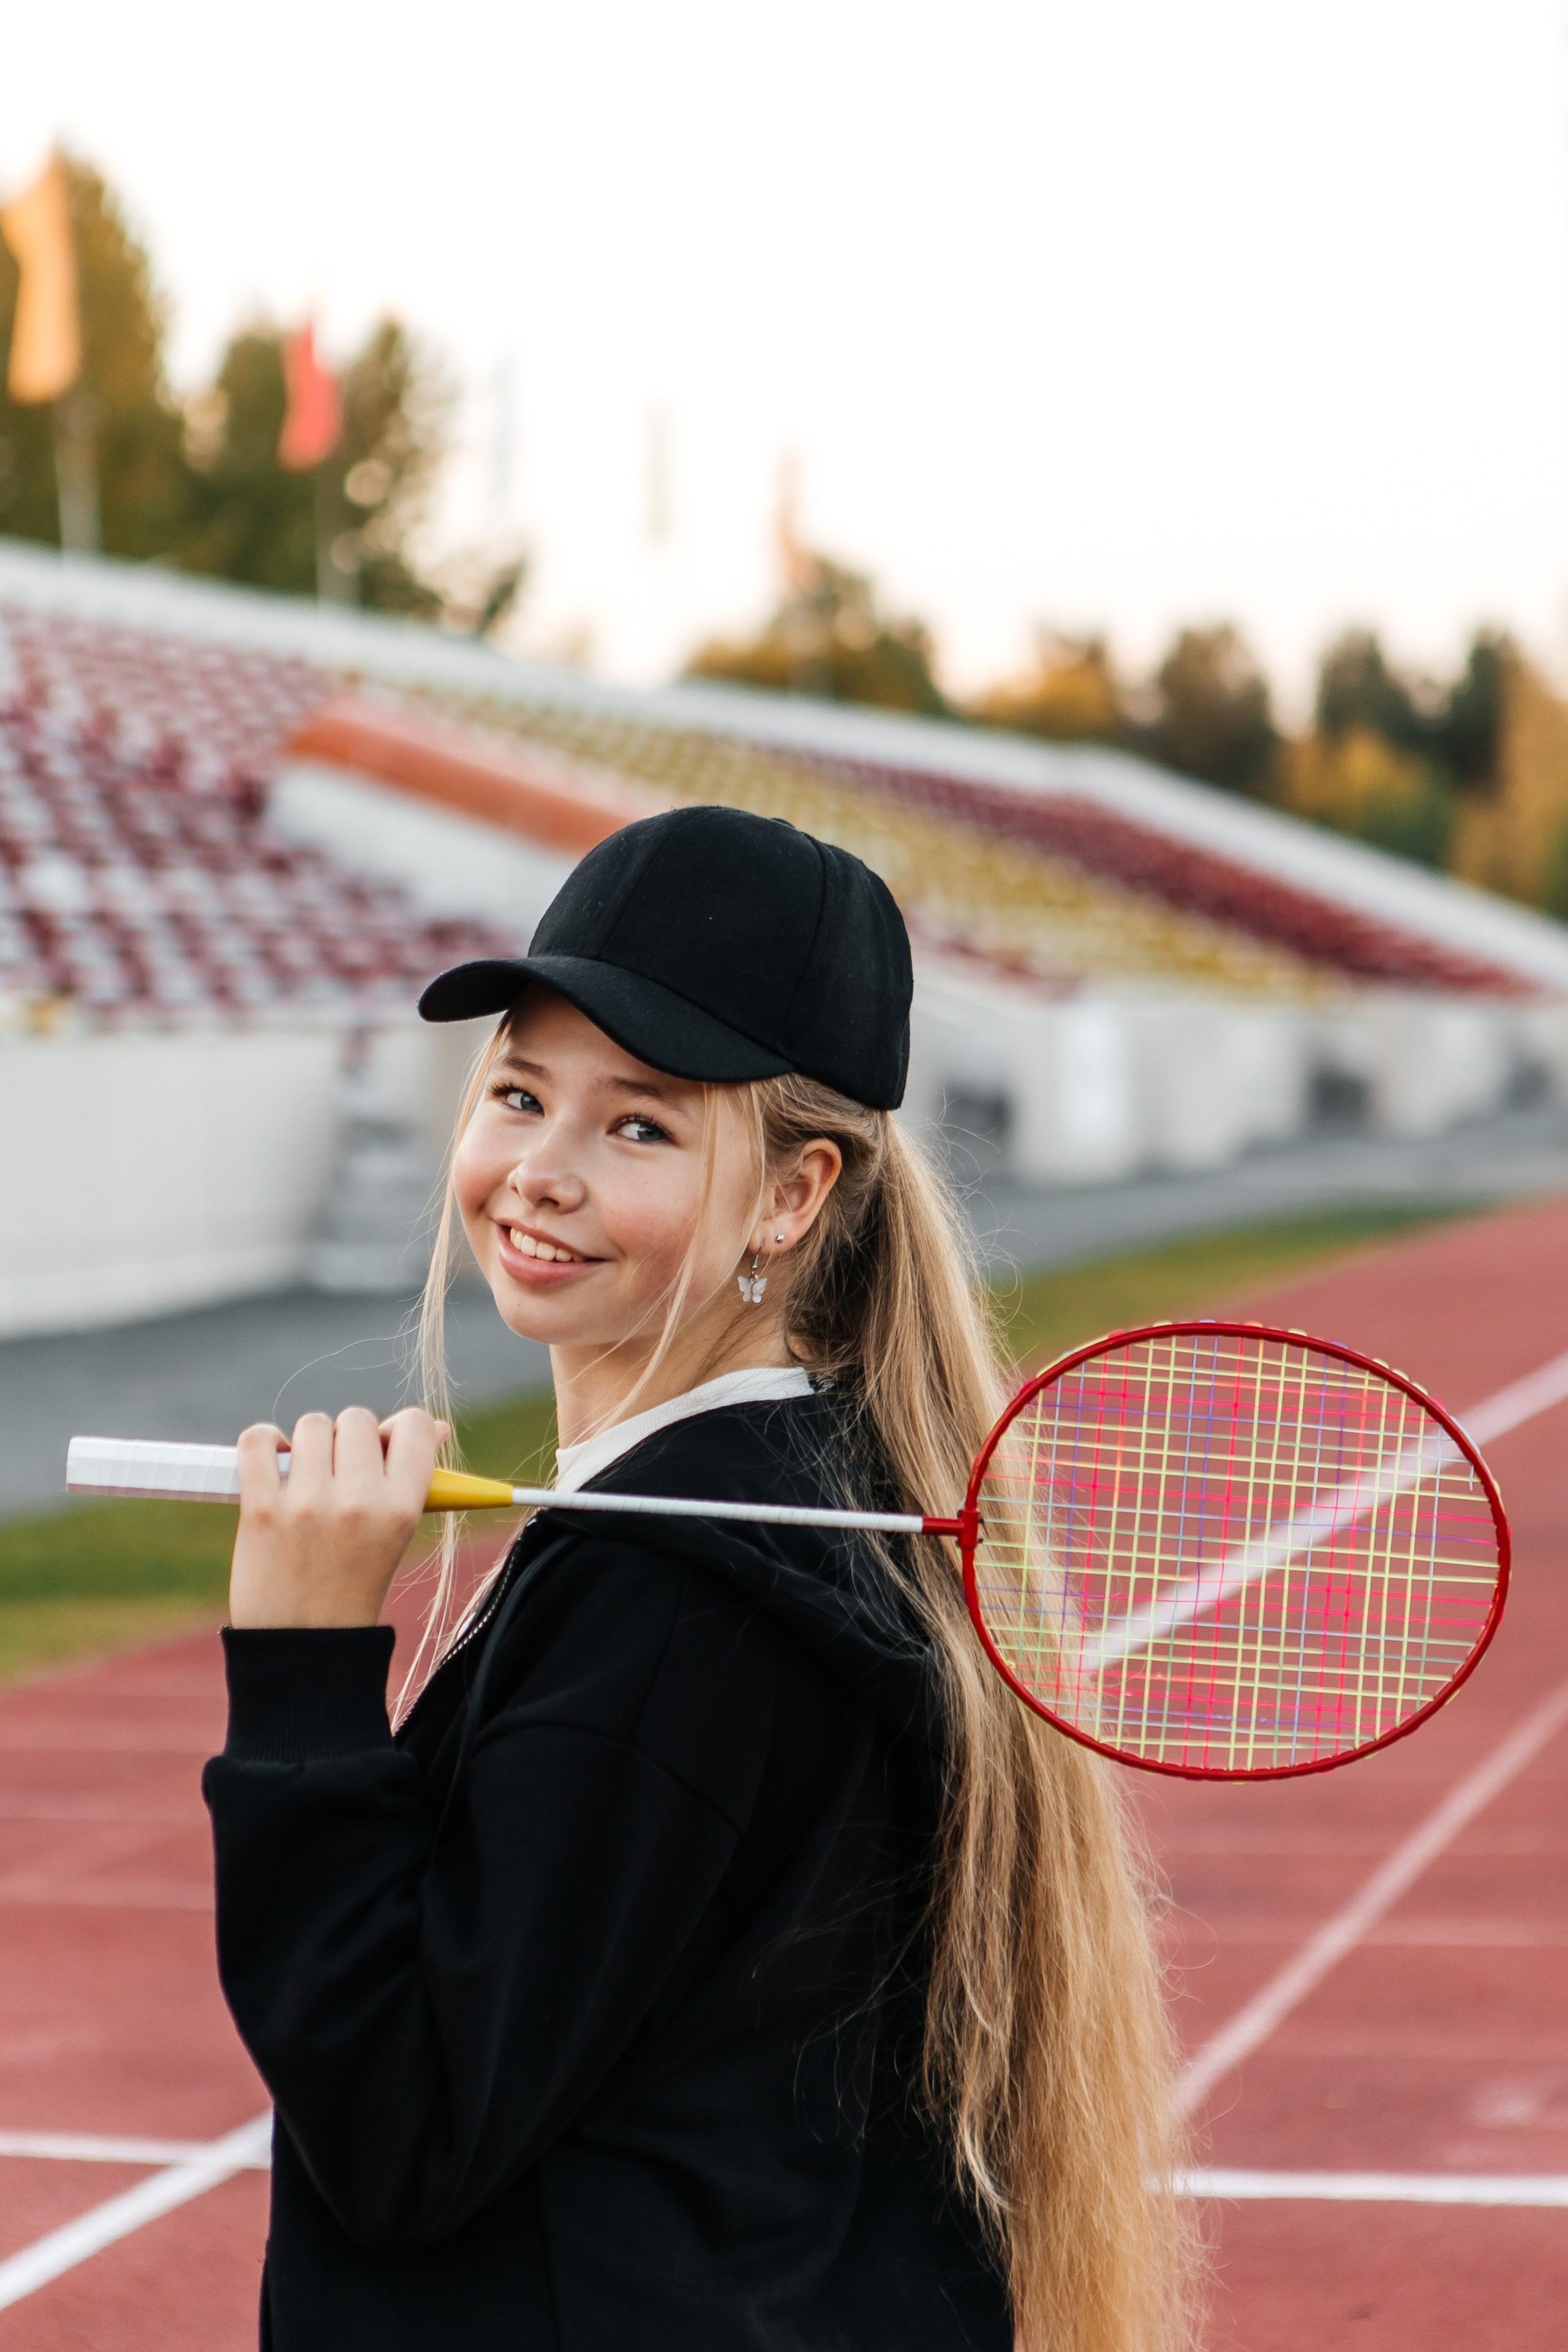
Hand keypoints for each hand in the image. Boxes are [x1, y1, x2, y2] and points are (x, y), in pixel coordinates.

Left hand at [229, 1408, 448, 1630]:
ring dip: (307, 1444)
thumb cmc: (352, 1587)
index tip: (382, 1447)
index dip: (399, 1429)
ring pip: (312, 1425)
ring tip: (306, 1480)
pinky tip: (271, 1463)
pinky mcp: (261, 1511)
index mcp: (402, 1509)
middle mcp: (360, 1503)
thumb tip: (434, 1426)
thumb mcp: (395, 1536)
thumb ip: (410, 1478)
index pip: (416, 1427)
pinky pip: (257, 1441)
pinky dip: (262, 1442)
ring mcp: (309, 1505)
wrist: (304, 1649)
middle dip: (347, 1440)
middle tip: (339, 1475)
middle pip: (357, 1420)